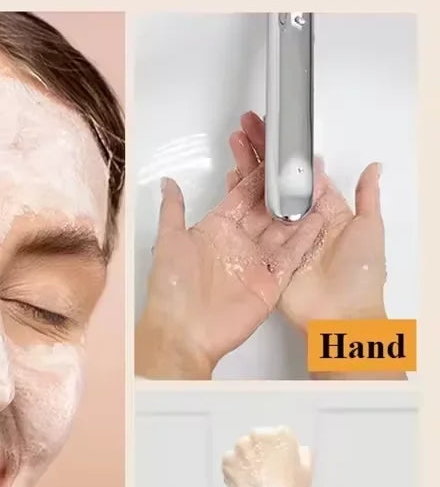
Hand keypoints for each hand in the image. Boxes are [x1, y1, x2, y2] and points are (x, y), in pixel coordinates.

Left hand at [135, 160, 324, 379]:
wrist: (184, 332)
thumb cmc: (172, 288)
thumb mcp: (168, 241)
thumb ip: (173, 210)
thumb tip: (168, 183)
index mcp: (215, 230)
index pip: (241, 196)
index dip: (257, 177)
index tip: (274, 154)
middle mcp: (238, 244)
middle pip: (266, 210)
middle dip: (283, 189)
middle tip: (303, 165)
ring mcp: (256, 263)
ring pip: (283, 230)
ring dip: (299, 209)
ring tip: (317, 185)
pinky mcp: (271, 283)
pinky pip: (292, 256)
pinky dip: (305, 238)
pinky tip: (319, 218)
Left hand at [221, 427, 310, 486]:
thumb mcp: (306, 471)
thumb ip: (302, 454)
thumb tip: (299, 448)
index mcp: (282, 433)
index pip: (278, 436)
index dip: (280, 454)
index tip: (280, 467)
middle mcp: (259, 434)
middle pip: (258, 441)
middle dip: (261, 454)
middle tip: (266, 475)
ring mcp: (241, 446)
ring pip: (243, 451)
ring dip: (247, 461)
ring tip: (256, 482)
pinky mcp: (227, 459)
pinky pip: (231, 462)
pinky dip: (235, 471)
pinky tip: (245, 484)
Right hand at [228, 111, 386, 328]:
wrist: (340, 314)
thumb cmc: (359, 276)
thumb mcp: (370, 228)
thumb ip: (367, 197)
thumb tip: (374, 168)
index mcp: (325, 212)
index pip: (302, 175)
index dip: (288, 153)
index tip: (276, 131)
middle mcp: (300, 222)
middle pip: (277, 181)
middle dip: (263, 154)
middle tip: (249, 129)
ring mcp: (279, 238)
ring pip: (260, 197)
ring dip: (248, 171)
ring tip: (237, 144)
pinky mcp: (263, 254)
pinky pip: (249, 224)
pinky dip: (238, 201)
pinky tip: (230, 180)